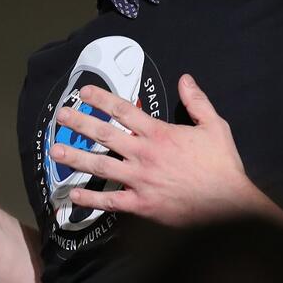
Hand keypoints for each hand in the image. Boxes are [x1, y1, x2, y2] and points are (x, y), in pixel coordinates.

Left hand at [48, 74, 255, 225]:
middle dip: (80, 123)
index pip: (124, 111)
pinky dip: (90, 197)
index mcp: (160, 133)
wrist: (227, 202)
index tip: (84, 92)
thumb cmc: (221, 163)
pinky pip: (110, 200)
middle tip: (60, 116)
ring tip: (55, 151)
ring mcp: (140, 180)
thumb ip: (197, 101)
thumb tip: (185, 78)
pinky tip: (73, 193)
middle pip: (105, 135)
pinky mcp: (140, 204)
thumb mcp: (215, 125)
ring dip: (76, 157)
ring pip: (101, 166)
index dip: (102, 99)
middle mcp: (144, 154)